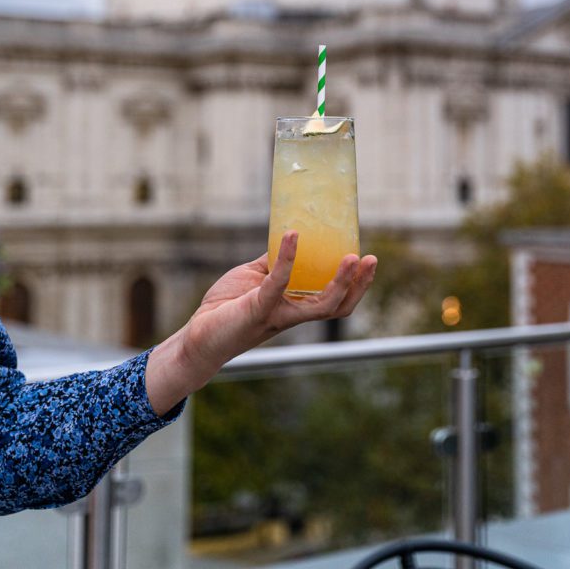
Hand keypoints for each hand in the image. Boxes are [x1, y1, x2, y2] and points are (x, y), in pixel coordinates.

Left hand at [145, 233, 376, 415]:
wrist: (198, 333)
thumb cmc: (226, 308)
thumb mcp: (255, 278)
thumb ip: (275, 264)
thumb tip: (290, 239)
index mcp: (294, 308)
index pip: (334, 300)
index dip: (355, 284)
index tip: (367, 260)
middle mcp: (292, 314)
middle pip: (338, 306)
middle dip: (359, 285)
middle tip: (371, 259)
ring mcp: (279, 313)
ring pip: (321, 304)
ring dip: (341, 281)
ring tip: (353, 257)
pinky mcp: (259, 308)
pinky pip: (279, 281)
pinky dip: (288, 258)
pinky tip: (293, 235)